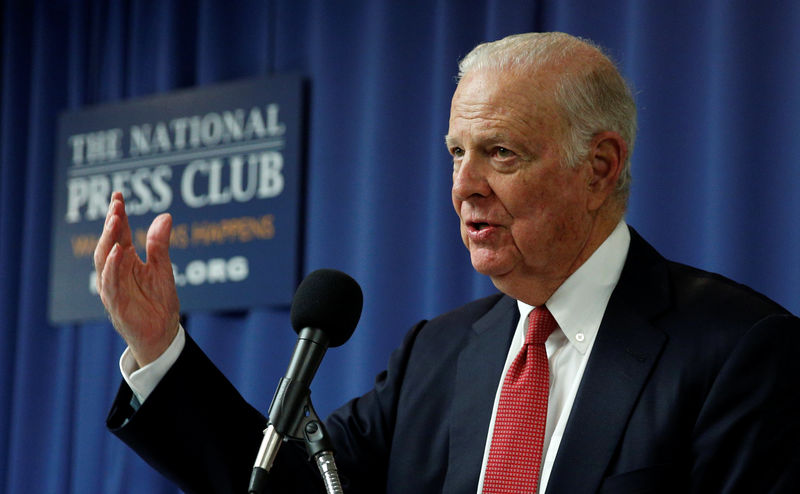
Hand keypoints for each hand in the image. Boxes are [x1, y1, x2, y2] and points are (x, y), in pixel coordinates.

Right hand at [94, 191, 179, 366]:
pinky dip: (112, 268)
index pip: (119, 234)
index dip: (117, 215)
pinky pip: (110, 284)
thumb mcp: (163, 269)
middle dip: (111, 224)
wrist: (162, 335)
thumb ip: (160, 245)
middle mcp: (115, 272)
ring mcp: (113, 288)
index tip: (118, 195)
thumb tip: (165, 216)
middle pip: (108, 244)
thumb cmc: (158, 302)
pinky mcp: (116, 304)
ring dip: (108, 241)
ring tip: (115, 221)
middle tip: (116, 206)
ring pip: (104, 261)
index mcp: (126, 261)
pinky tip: (116, 253)